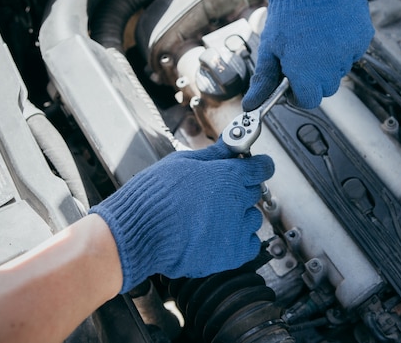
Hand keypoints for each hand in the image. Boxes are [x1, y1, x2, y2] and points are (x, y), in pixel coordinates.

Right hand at [89, 138, 274, 292]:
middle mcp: (238, 201)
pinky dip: (239, 240)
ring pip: (252, 218)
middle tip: (220, 193)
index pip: (262, 167)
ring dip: (240, 216)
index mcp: (229, 175)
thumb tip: (229, 147)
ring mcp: (236, 229)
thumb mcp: (182, 163)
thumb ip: (213, 155)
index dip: (258, 165)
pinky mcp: (231, 254)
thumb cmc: (154, 196)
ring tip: (212, 217)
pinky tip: (218, 235)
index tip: (254, 167)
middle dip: (242, 190)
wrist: (139, 232)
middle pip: (255, 191)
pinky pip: (249, 244)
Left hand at [242, 0, 374, 109]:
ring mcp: (350, 50)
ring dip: (330, 61)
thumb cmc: (286, 13)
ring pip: (341, 69)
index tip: (294, 82)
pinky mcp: (363, 36)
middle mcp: (332, 65)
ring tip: (316, 38)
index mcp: (306, 72)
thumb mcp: (269, 49)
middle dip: (315, 78)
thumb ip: (263, 80)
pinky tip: (331, 30)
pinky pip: (354, 51)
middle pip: (327, 87)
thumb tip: (251, 106)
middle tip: (304, 57)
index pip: (309, 101)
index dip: (300, 93)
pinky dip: (344, 46)